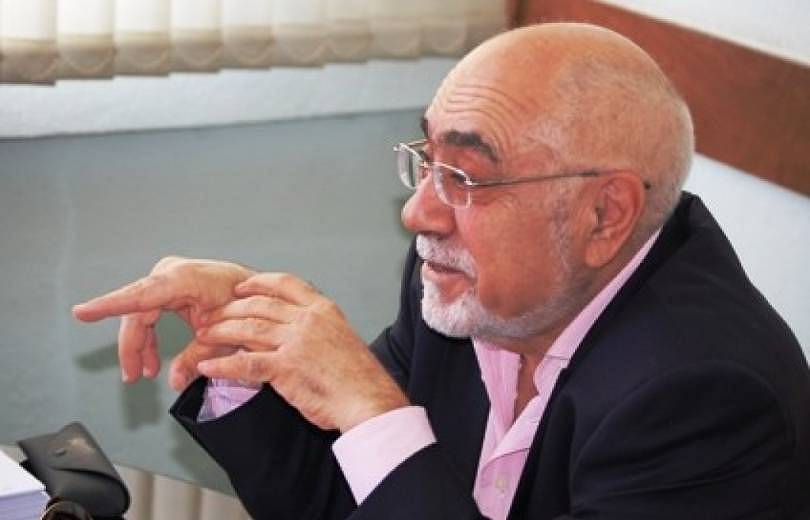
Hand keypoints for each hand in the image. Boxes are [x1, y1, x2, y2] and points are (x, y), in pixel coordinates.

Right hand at [72, 256, 254, 389]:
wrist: (258, 291)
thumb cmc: (245, 305)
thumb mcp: (223, 337)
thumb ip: (196, 358)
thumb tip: (174, 382)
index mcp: (183, 279)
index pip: (139, 296)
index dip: (109, 306)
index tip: (82, 312)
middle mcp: (171, 272)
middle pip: (137, 312)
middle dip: (132, 346)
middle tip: (131, 376)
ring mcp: (169, 276)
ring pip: (140, 314)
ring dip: (140, 345)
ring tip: (143, 372)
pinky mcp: (169, 285)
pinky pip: (149, 312)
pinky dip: (149, 336)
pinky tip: (150, 360)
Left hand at [195, 273, 408, 431]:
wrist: (367, 398)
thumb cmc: (357, 376)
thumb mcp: (340, 338)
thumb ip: (316, 329)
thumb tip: (291, 331)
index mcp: (322, 310)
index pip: (285, 284)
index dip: (258, 282)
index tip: (241, 286)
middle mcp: (308, 320)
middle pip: (260, 305)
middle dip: (231, 309)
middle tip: (212, 315)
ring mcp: (296, 342)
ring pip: (248, 328)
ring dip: (221, 331)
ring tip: (203, 336)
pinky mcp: (285, 368)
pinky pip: (245, 363)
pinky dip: (223, 365)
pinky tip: (208, 367)